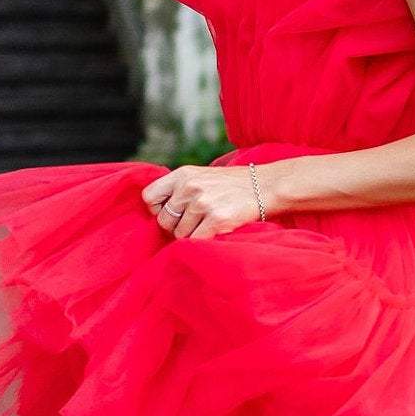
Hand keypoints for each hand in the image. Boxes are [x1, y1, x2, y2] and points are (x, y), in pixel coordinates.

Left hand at [141, 163, 265, 237]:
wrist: (265, 186)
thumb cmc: (232, 185)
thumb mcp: (202, 176)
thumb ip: (180, 189)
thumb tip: (158, 213)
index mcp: (182, 174)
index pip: (148, 197)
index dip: (157, 210)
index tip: (172, 213)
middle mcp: (189, 187)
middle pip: (163, 221)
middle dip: (176, 227)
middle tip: (194, 223)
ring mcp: (202, 203)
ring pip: (179, 234)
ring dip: (192, 235)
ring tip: (209, 225)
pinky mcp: (216, 219)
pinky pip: (196, 241)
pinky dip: (203, 241)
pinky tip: (216, 231)